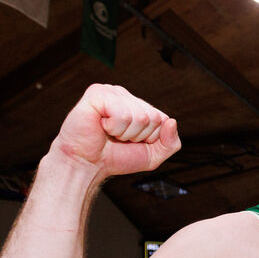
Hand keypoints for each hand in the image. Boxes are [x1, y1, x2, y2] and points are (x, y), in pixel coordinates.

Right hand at [51, 84, 180, 179]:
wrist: (86, 165)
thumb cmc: (114, 158)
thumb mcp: (152, 156)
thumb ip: (170, 143)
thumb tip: (172, 122)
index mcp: (138, 106)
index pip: (162, 119)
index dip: (150, 138)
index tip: (130, 142)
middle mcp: (126, 96)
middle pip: (153, 118)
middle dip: (138, 136)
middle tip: (117, 138)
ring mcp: (111, 92)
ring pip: (139, 117)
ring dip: (124, 133)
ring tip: (108, 133)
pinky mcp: (97, 93)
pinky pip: (122, 114)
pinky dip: (114, 128)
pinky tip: (101, 126)